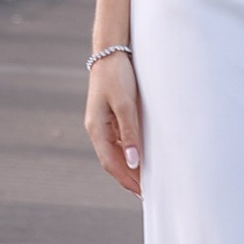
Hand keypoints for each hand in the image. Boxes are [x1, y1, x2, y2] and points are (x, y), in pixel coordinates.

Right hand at [84, 49, 141, 199]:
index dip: (125, 179)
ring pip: (114, 152)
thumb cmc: (117, 76)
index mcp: (96, 128)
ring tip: (146, 178)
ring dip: (128, 166)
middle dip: (127, 177)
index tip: (142, 192)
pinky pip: (118, 141)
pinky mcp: (109, 116)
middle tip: (146, 191)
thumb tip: (133, 162)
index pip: (110, 162)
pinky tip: (140, 157)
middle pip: (111, 160)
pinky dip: (128, 153)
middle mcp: (96, 129)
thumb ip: (130, 133)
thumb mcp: (125, 104)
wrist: (110, 51)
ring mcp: (102, 123)